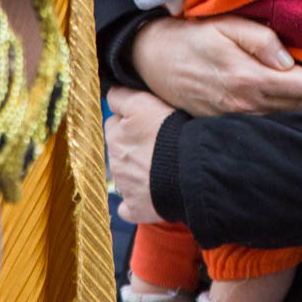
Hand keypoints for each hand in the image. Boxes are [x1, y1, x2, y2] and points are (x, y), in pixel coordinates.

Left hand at [105, 86, 173, 223]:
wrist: (191, 170)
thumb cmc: (172, 132)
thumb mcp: (145, 102)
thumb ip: (121, 96)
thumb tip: (110, 94)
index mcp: (115, 134)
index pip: (114, 121)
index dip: (131, 120)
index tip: (147, 122)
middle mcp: (115, 160)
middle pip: (119, 149)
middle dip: (132, 146)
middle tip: (157, 144)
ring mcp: (125, 186)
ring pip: (124, 176)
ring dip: (136, 171)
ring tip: (161, 167)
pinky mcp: (135, 208)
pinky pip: (128, 207)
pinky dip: (135, 203)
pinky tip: (149, 196)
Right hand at [132, 16, 301, 115]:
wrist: (153, 59)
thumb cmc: (192, 37)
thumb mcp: (226, 25)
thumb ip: (262, 39)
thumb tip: (290, 60)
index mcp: (248, 79)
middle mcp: (245, 106)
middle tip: (299, 73)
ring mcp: (237, 119)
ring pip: (288, 121)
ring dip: (294, 104)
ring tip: (286, 84)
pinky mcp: (228, 125)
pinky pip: (267, 126)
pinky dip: (276, 114)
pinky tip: (269, 96)